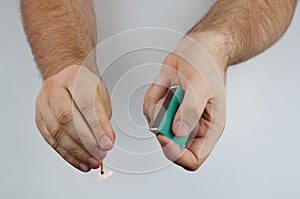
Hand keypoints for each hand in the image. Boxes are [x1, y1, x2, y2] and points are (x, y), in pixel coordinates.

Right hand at [35, 65, 114, 171]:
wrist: (66, 80)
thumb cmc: (84, 86)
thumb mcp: (99, 94)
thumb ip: (102, 115)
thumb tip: (105, 140)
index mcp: (73, 77)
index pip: (86, 103)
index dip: (98, 126)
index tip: (108, 142)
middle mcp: (54, 88)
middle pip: (67, 118)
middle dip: (87, 141)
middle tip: (101, 153)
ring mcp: (43, 104)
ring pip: (57, 132)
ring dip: (77, 152)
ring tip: (93, 161)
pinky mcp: (39, 119)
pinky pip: (52, 141)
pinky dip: (68, 155)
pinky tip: (81, 161)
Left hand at [144, 33, 226, 170]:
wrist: (197, 48)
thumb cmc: (207, 63)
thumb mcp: (202, 85)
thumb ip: (191, 110)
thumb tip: (178, 132)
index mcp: (209, 128)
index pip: (193, 159)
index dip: (176, 154)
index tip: (165, 135)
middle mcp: (192, 126)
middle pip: (169, 145)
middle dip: (163, 124)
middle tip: (168, 103)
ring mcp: (176, 117)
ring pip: (156, 126)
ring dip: (158, 105)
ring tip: (171, 86)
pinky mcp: (165, 107)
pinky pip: (149, 109)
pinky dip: (153, 95)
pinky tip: (165, 82)